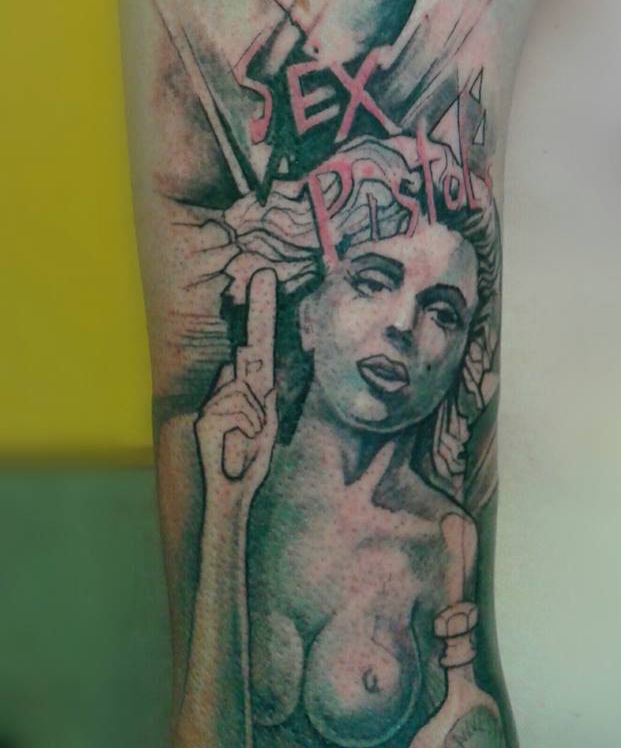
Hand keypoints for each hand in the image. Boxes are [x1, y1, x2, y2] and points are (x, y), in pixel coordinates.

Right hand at [194, 268, 277, 508]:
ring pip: (246, 387)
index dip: (260, 312)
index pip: (255, 344)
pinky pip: (236, 405)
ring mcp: (212, 402)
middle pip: (250, 348)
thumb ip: (263, 403)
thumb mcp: (265, 428)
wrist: (233, 497)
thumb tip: (256, 370)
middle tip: (265, 283)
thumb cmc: (250, 464)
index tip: (264, 276)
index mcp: (246, 389)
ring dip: (259, 417)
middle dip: (261, 315)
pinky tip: (239, 442)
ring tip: (251, 438)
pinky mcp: (203, 418)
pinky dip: (248, 426)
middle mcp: (227, 388)